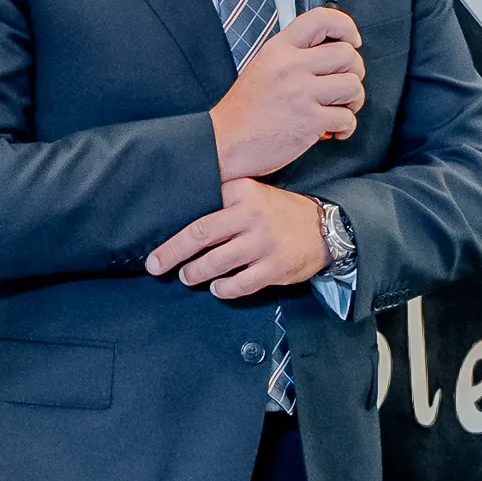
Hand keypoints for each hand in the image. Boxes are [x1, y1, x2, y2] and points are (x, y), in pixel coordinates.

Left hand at [146, 180, 326, 298]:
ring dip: (195, 273)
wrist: (327, 229)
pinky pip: (239, 284)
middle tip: (154, 265)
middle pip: (200, 234)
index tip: (154, 238)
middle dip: (171, 252)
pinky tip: (217, 287)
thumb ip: (225, 201)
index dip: (174, 226)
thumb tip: (183, 223)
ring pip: (216, 262)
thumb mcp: (254, 195)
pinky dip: (223, 289)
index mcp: (243, 191)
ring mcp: (264, 242)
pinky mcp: (274, 267)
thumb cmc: (280, 214)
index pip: (200, 207)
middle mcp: (252, 214)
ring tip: (187, 276)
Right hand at [208, 6, 362, 179]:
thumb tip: (328, 53)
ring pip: (353, 85)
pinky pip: (347, 118)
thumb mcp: (261, 67)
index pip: (321, 19)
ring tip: (340, 109)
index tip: (352, 40)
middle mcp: (291, 67)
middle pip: (347, 54)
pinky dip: (345, 128)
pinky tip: (332, 131)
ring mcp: (301, 94)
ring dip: (353, 101)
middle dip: (354, 72)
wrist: (223, 143)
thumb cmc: (241, 112)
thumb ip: (292, 56)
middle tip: (344, 86)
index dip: (345, 27)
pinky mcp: (309, 122)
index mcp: (278, 50)